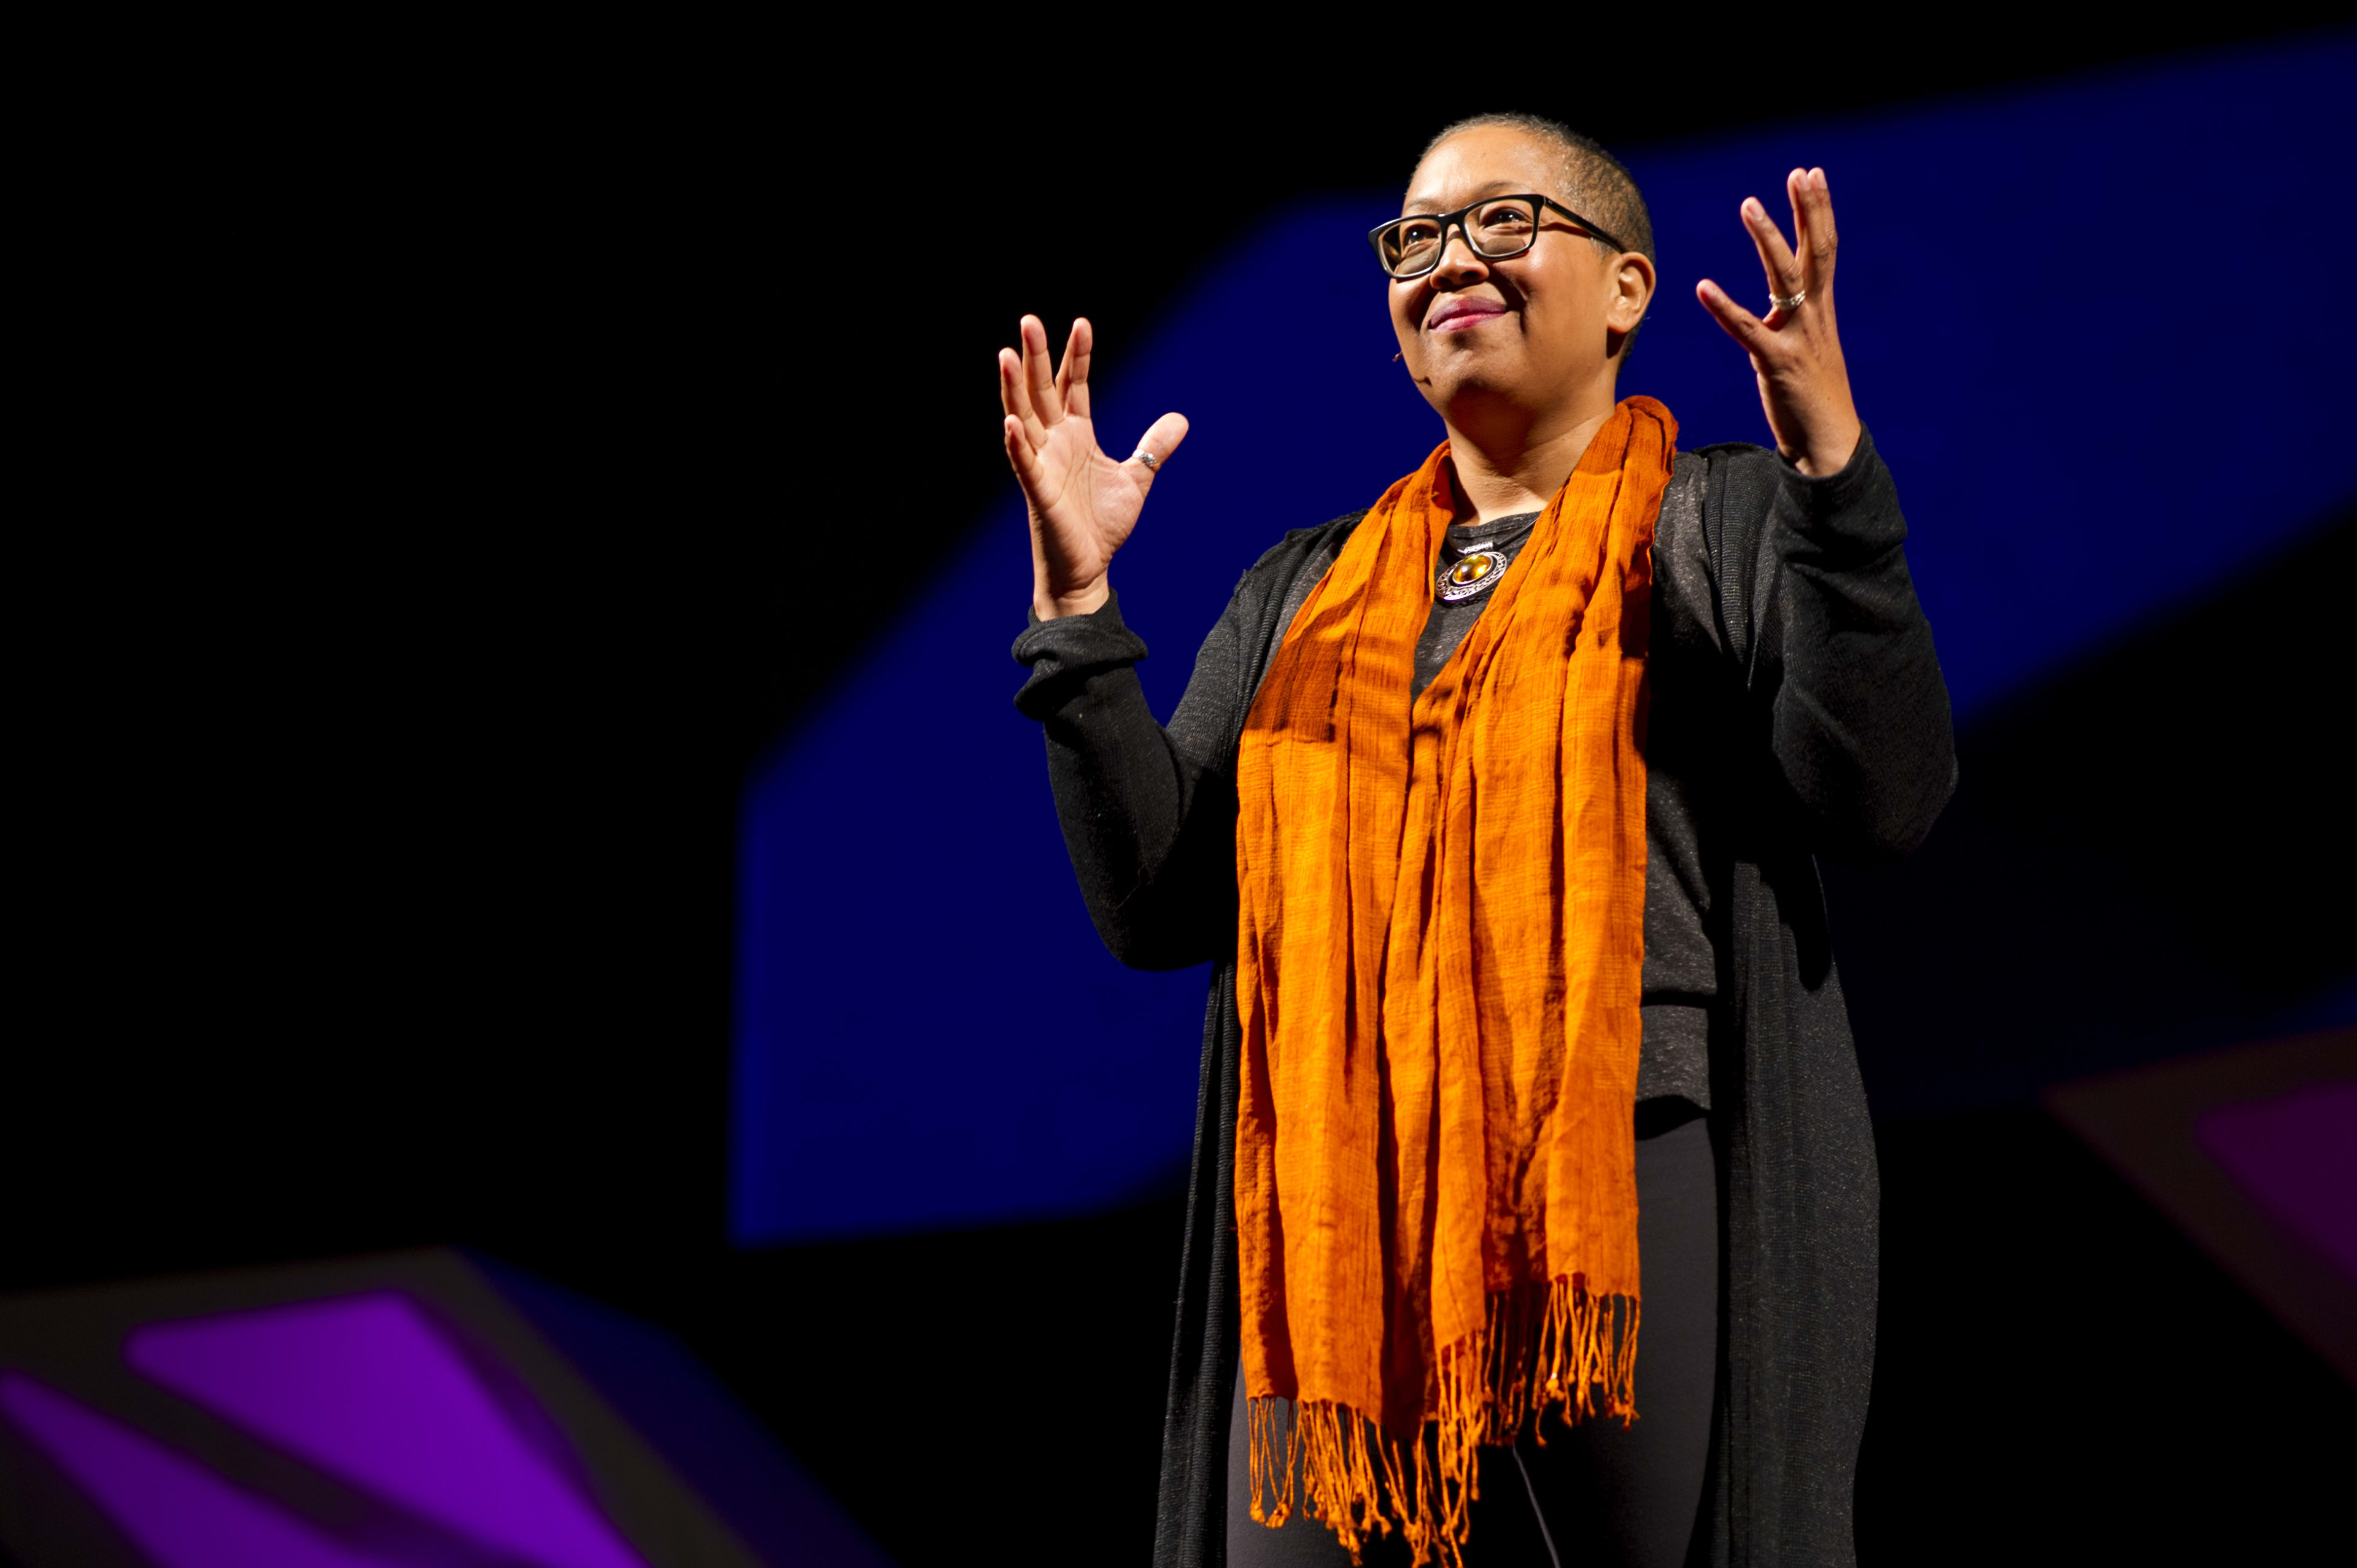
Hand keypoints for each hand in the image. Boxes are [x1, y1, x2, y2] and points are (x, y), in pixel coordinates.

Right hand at [999, 315, 1187, 619]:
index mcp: (1076, 435)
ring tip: (1007, 353)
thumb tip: (1181, 418)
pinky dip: (1016, 444)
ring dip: (1014, 388)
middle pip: (1041, 391)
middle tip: (1029, 319)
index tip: (1082, 324)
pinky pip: (1023, 465)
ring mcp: (1042, 466)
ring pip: (1023, 418)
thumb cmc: (1101, 526)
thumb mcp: (1135, 478)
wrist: (1088, 570)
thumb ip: (1153, 448)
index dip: (1076, 356)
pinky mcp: (1039, 493)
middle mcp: (1054, 444)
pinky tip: (1010, 422)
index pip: (1072, 386)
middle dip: (1035, 356)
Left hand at [1697, 167, 1860, 477]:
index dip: (1817, 212)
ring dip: (1767, 239)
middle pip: (1815, 253)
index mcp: (1821, 311)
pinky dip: (1725, 307)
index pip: (1823, 251)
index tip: (1811, 175)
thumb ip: (1795, 320)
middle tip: (1799, 173)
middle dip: (1808, 210)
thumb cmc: (1814, 399)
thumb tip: (1782, 301)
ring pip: (1785, 279)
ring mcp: (1799, 339)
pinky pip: (1748, 330)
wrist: (1829, 446)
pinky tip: (1703, 286)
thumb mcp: (1806, 349)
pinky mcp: (1777, 364)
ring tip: (1750, 204)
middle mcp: (1815, 317)